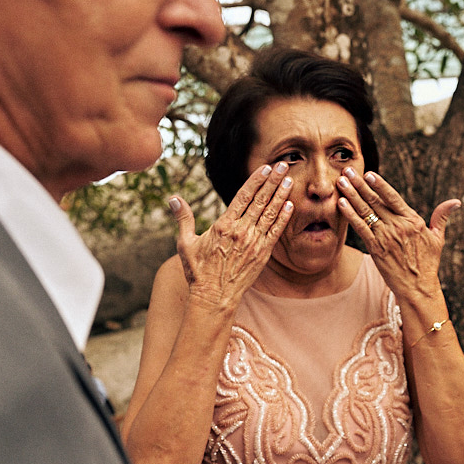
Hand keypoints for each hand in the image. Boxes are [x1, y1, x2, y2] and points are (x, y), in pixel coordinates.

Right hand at [172, 163, 293, 309]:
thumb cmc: (198, 271)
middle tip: (283, 165)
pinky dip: (283, 218)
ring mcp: (254, 243)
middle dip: (273, 181)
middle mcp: (241, 232)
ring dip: (280, 195)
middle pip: (260, 201)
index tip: (265, 167)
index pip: (243, 196)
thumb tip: (173, 199)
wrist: (214, 297)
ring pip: (270, 214)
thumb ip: (184, 219)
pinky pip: (275, 232)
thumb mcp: (185, 243)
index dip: (256, 180)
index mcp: (223, 225)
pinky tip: (290, 205)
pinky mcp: (263, 255)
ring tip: (289, 180)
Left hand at [335, 168, 454, 298]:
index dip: (379, 185)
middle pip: (375, 201)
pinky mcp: (375, 248)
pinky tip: (341, 203)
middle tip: (347, 170)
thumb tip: (455, 202)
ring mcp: (385, 237)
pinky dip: (350, 215)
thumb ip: (442, 217)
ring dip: (351, 195)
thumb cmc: (428, 263)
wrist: (417, 287)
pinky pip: (360, 228)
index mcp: (412, 221)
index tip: (369, 174)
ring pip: (365, 212)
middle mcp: (398, 226)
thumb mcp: (438, 238)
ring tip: (341, 182)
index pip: (393, 198)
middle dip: (359, 184)